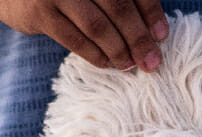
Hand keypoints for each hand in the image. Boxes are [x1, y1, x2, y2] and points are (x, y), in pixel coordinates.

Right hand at [0, 0, 168, 70]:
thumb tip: (152, 29)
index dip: (150, 12)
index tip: (162, 36)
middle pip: (118, 7)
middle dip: (138, 38)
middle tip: (151, 61)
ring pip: (98, 26)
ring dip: (118, 50)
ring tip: (129, 65)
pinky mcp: (40, 12)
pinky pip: (75, 40)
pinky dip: (95, 55)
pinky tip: (108, 63)